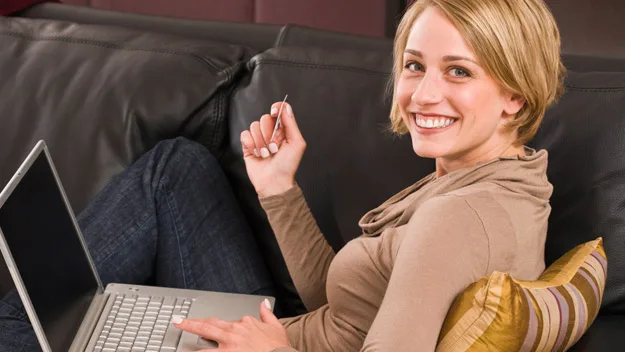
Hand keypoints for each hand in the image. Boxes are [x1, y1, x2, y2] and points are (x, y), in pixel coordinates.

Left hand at [173, 300, 290, 351]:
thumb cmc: (279, 347)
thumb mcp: (277, 327)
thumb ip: (267, 314)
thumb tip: (264, 303)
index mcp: (246, 323)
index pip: (231, 322)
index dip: (226, 327)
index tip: (222, 331)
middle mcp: (234, 331)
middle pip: (209, 323)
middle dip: (192, 322)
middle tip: (177, 320)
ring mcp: (228, 344)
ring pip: (204, 334)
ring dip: (189, 330)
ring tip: (177, 329)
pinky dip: (198, 350)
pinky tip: (188, 350)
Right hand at [240, 101, 305, 196]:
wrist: (274, 182)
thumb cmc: (287, 166)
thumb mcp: (296, 143)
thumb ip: (291, 123)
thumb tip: (285, 107)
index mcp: (284, 130)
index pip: (278, 110)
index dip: (276, 109)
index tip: (274, 114)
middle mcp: (271, 132)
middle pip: (265, 118)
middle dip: (269, 134)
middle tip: (274, 147)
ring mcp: (259, 138)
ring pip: (254, 126)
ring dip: (261, 142)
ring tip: (266, 154)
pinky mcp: (248, 145)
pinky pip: (245, 134)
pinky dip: (251, 144)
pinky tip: (257, 153)